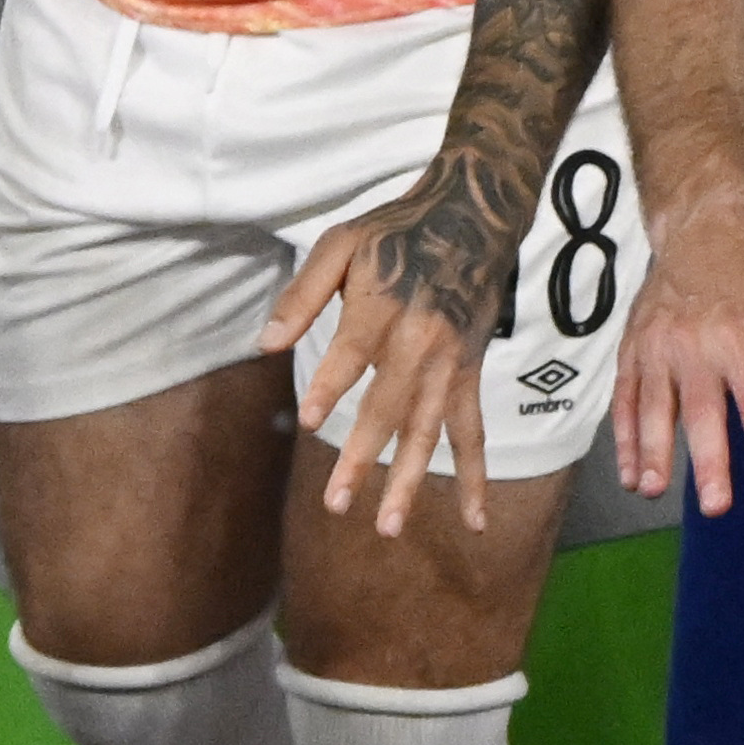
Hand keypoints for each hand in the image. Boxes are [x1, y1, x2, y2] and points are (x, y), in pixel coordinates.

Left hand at [261, 201, 496, 537]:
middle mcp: (422, 341)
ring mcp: (451, 364)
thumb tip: (266, 343)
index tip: (307, 420)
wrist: (474, 218)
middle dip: (363, 457)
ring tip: (388, 526)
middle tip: (336, 503)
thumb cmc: (393, 232)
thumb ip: (303, 294)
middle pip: (390, 406)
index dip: (332, 384)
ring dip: (410, 481)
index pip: (354, 351)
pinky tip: (474, 521)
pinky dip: (477, 478)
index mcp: (384, 305)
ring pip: (430, 431)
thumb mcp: (340, 243)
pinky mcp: (470, 375)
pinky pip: (474, 433)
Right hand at [609, 195, 743, 515]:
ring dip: (653, 453)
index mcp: (741, 339)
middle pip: (702, 414)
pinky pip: (625, 399)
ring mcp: (657, 347)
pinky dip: (624, 437)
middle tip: (715, 507)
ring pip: (654, 409)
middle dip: (708, 463)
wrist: (703, 228)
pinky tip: (630, 472)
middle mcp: (695, 346)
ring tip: (654, 492)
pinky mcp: (633, 348)